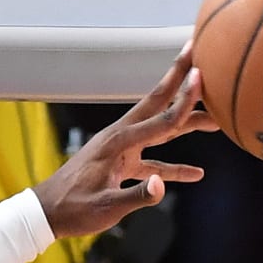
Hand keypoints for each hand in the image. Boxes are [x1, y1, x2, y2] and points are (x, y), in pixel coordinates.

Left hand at [33, 43, 218, 238]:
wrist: (45, 213)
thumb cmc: (72, 209)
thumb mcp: (105, 207)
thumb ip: (136, 197)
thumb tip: (161, 185)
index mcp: (118, 143)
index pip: (160, 119)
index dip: (185, 100)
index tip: (201, 74)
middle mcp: (121, 138)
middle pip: (158, 104)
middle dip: (179, 78)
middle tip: (197, 49)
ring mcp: (121, 149)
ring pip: (161, 129)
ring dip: (186, 122)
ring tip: (216, 116)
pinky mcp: (121, 165)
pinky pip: (153, 160)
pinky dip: (173, 165)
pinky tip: (195, 173)